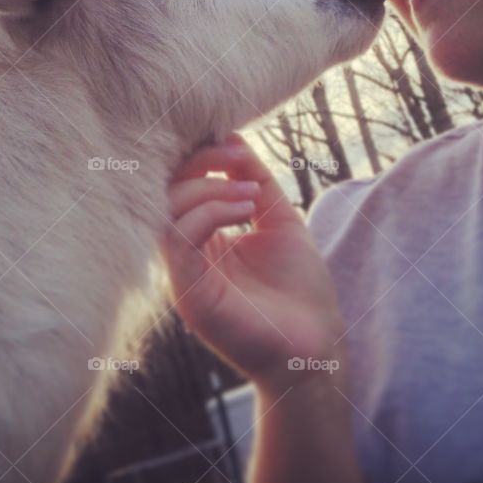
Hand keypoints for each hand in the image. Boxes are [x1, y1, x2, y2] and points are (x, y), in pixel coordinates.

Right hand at [162, 132, 344, 393]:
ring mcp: (185, 276)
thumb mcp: (280, 220)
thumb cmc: (300, 289)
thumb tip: (232, 136)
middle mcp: (187, 256)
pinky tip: (245, 211)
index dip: (201, 156)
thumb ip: (254, 181)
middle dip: (201, 164)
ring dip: (207, 189)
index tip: (236, 146)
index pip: (179, 185)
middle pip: (166, 193)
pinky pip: (178, 241)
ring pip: (166, 213)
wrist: (317, 346)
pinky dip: (208, 213)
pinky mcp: (190, 295)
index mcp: (203, 239)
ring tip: (251, 195)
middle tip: (239, 159)